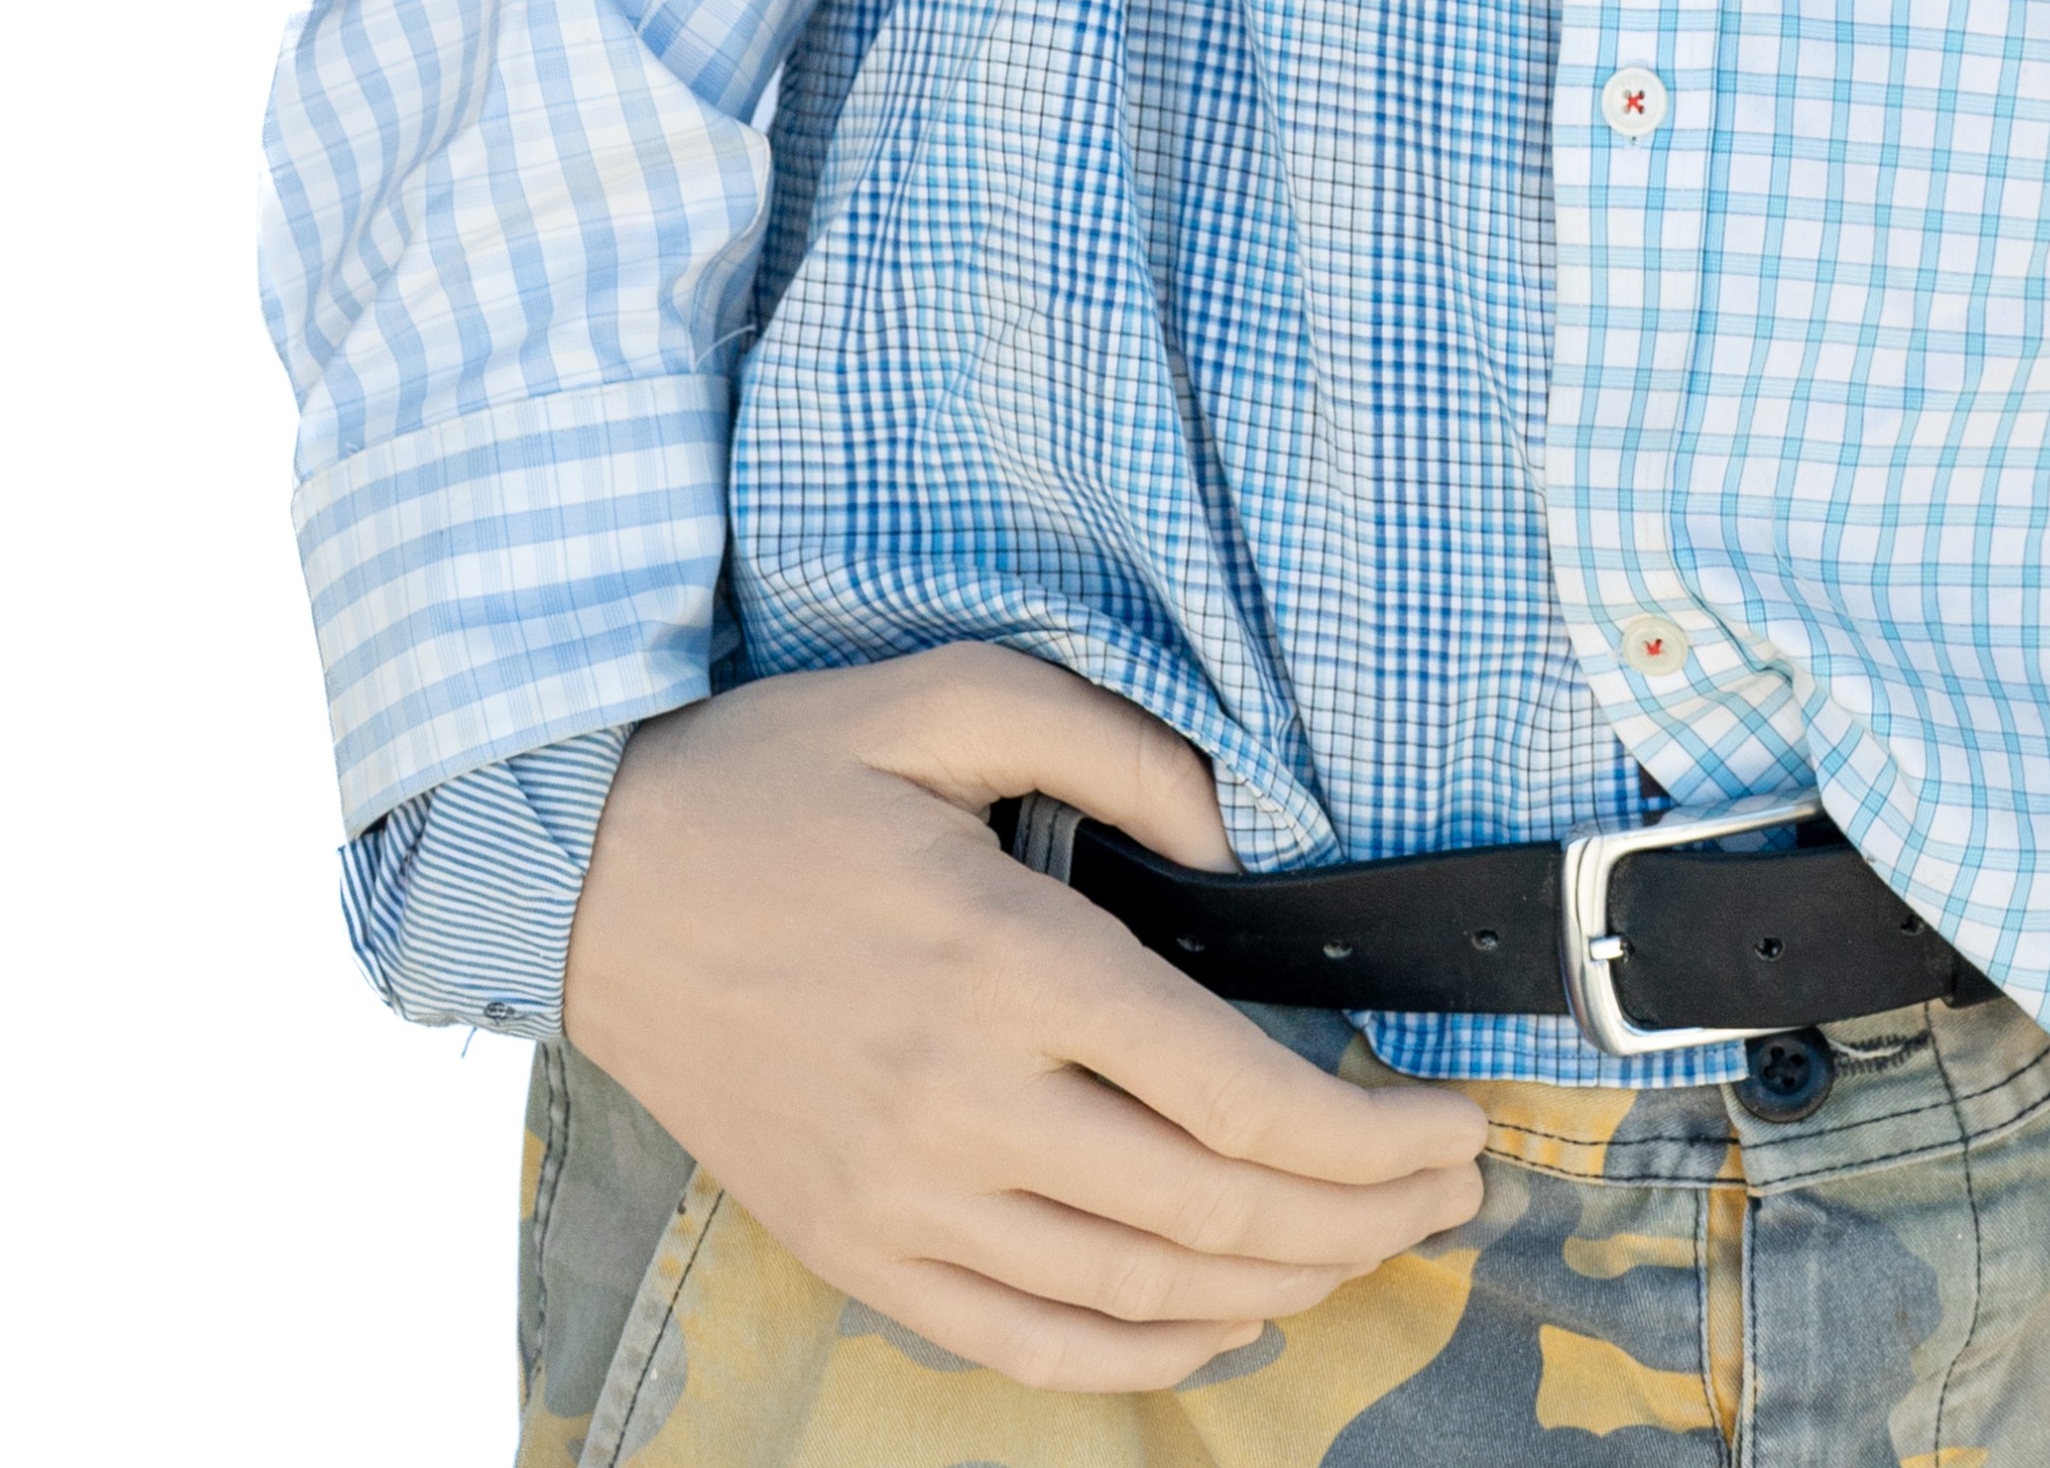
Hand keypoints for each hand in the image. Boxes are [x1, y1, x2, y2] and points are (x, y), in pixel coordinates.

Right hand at [561, 651, 1488, 1395]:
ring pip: (1138, 1291)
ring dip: (1283, 1287)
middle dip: (1366, 1219)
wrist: (591, 887)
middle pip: (1214, 1211)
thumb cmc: (782, 778)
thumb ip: (1122, 749)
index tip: (1458, 1124)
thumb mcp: (955, 698)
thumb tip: (1245, 829)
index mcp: (1007, 961)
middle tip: (1453, 1195)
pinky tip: (1223, 1321)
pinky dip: (1145, 1352)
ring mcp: (903, 1197)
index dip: (1373, 1135)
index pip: (1238, 1098)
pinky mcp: (855, 1249)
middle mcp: (962, 1103)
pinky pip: (1026, 1342)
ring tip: (1371, 1248)